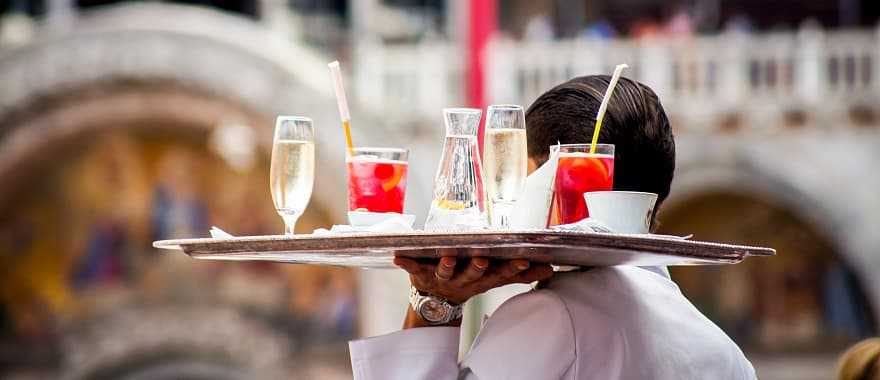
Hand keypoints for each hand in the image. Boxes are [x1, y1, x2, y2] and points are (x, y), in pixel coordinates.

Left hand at [393, 248, 553, 304]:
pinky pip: (412, 268)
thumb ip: (520, 274)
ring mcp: (441, 278)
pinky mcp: (421, 274)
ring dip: (447, 265)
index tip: (523, 261)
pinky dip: (405, 263)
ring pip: (445, 271)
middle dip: (478, 267)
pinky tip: (398, 256)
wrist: (436, 303)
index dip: (511, 269)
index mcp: (481, 279)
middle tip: (482, 259)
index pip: (500, 274)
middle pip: (472, 274)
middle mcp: (463, 280)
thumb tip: (550, 269)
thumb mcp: (494, 279)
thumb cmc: (469, 281)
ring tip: (448, 257)